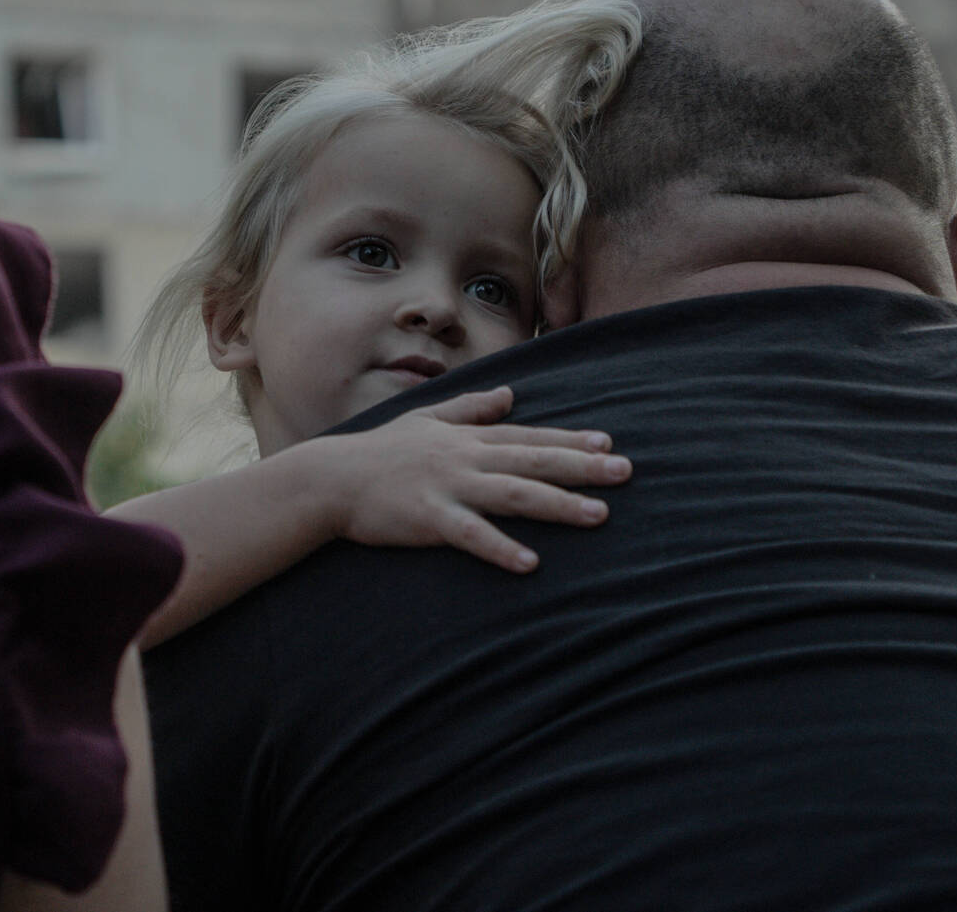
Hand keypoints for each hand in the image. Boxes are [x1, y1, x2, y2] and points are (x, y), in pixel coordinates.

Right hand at [309, 386, 630, 572]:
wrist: (331, 478)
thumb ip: (471, 408)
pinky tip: (531, 562)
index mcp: (467, 438)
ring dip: (558, 504)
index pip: (528, 437)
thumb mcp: (426, 419)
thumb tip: (509, 394)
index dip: (570, 440)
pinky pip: (471, 534)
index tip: (609, 444)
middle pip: (533, 461)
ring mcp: (448, 486)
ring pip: (514, 494)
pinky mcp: (429, 517)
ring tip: (598, 515)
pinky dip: (501, 547)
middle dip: (582, 467)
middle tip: (625, 472)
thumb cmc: (379, 452)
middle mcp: (465, 457)